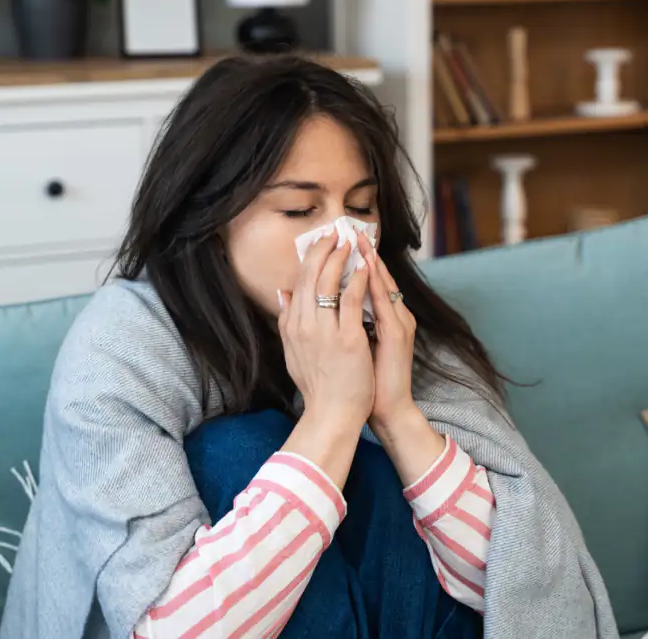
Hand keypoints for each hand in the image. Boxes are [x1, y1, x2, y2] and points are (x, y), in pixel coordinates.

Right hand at [278, 226, 373, 426]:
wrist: (332, 415)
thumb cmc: (318, 386)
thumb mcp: (293, 351)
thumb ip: (287, 321)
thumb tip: (281, 292)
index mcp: (292, 327)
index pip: (298, 283)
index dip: (309, 259)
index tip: (320, 242)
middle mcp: (303, 326)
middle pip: (310, 276)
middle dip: (323, 250)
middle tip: (335, 232)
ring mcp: (324, 331)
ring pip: (328, 282)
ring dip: (340, 258)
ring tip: (350, 241)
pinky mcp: (347, 339)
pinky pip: (351, 300)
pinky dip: (358, 280)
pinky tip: (366, 266)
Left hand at [356, 234, 416, 425]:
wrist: (385, 409)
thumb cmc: (365, 382)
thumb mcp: (352, 347)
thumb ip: (344, 324)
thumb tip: (321, 305)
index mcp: (384, 319)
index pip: (367, 283)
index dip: (356, 261)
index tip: (341, 241)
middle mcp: (395, 316)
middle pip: (378, 277)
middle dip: (364, 252)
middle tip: (351, 230)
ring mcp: (399, 323)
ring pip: (384, 284)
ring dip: (371, 260)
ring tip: (360, 239)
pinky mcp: (398, 334)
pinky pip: (385, 302)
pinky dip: (375, 283)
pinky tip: (366, 268)